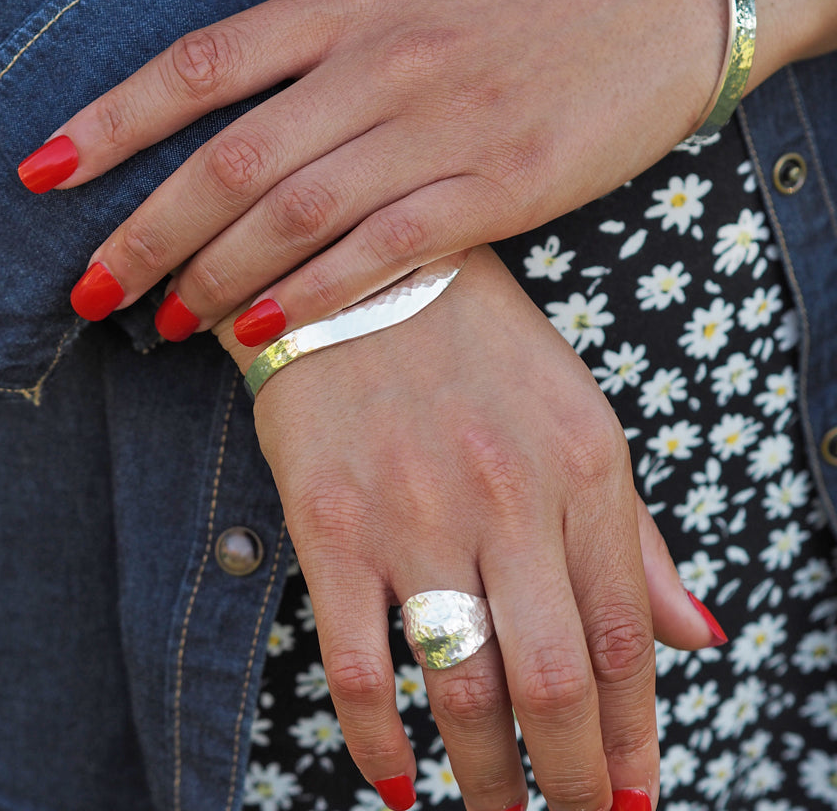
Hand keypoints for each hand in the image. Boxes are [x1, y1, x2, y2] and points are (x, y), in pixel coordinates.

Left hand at [21, 0, 836, 345]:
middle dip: (144, 230)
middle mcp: (377, 63)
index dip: (108, 123)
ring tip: (168, 322)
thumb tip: (232, 124)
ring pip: (292, 211)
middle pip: (227, 159)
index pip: (197, 68)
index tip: (41, 175)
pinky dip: (313, 294)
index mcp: (345, 5)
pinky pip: (381, 250)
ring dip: (217, 274)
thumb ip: (319, 51)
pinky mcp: (494, 186)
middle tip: (90, 287)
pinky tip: (265, 329)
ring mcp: (435, 125)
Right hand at [215, 246, 724, 810]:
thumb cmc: (478, 346)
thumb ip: (634, 532)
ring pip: (463, 688)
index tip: (637, 798)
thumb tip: (701, 637)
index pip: (626, 636)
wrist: (360, 273)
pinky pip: (356, 662)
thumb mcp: (577, 414)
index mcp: (583, 464)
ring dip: (487, 781)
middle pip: (554, 682)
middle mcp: (506, 494)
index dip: (638, 736)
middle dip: (575, 782)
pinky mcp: (329, 521)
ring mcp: (412, 510)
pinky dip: (378, 743)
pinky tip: (395, 784)